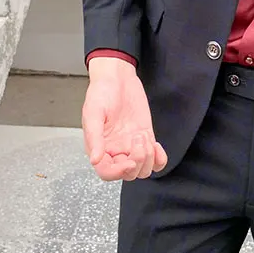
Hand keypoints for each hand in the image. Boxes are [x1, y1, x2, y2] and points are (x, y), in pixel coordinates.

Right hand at [82, 58, 167, 180]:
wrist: (117, 78)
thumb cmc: (101, 93)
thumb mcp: (93, 114)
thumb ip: (94, 138)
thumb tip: (94, 159)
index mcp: (100, 148)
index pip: (107, 173)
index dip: (119, 172)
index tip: (129, 162)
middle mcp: (115, 150)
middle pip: (128, 174)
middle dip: (137, 161)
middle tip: (137, 138)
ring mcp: (131, 145)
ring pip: (143, 170)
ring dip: (148, 158)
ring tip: (142, 136)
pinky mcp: (146, 137)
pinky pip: (156, 159)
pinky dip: (159, 159)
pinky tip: (156, 146)